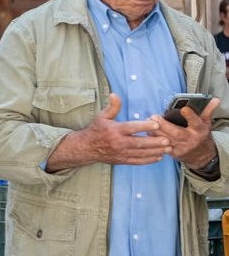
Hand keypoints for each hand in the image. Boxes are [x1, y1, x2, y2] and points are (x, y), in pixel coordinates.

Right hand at [48, 93, 169, 169]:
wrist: (87, 148)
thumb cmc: (96, 130)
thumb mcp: (102, 116)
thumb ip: (112, 107)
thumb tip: (115, 94)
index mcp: (115, 130)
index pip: (131, 128)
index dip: (144, 126)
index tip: (156, 124)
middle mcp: (119, 142)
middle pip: (139, 143)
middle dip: (154, 142)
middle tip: (167, 140)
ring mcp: (121, 153)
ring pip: (141, 153)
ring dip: (155, 151)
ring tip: (168, 148)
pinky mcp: (122, 160)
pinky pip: (138, 161)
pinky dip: (149, 160)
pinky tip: (158, 157)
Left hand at [153, 97, 220, 170]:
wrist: (201, 156)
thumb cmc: (201, 136)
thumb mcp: (206, 123)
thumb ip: (207, 111)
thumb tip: (215, 100)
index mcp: (199, 131)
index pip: (196, 123)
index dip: (190, 116)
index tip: (184, 109)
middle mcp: (190, 140)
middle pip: (177, 133)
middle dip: (164, 125)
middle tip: (154, 116)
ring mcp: (181, 148)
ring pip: (166, 139)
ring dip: (155, 131)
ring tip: (148, 122)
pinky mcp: (173, 153)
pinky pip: (162, 146)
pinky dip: (154, 139)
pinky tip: (147, 132)